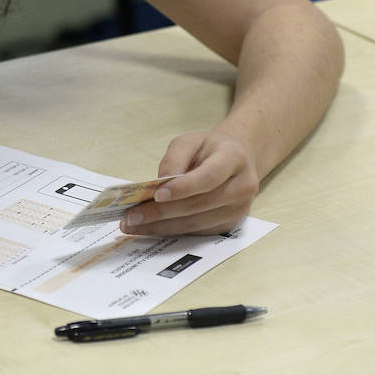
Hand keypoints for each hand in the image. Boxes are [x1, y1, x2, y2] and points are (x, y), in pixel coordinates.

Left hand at [118, 131, 259, 236]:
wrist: (238, 159)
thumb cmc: (209, 148)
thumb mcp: (190, 141)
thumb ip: (174, 159)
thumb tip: (159, 185)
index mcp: (233, 159)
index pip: (208, 177)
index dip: (182, 188)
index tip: (156, 195)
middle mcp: (242, 187)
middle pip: (199, 205)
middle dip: (162, 213)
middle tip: (132, 216)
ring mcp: (238, 210)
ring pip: (197, 224)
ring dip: (163, 227)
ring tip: (134, 225)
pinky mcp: (230, 226)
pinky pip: (198, 233)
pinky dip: (173, 232)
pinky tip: (152, 228)